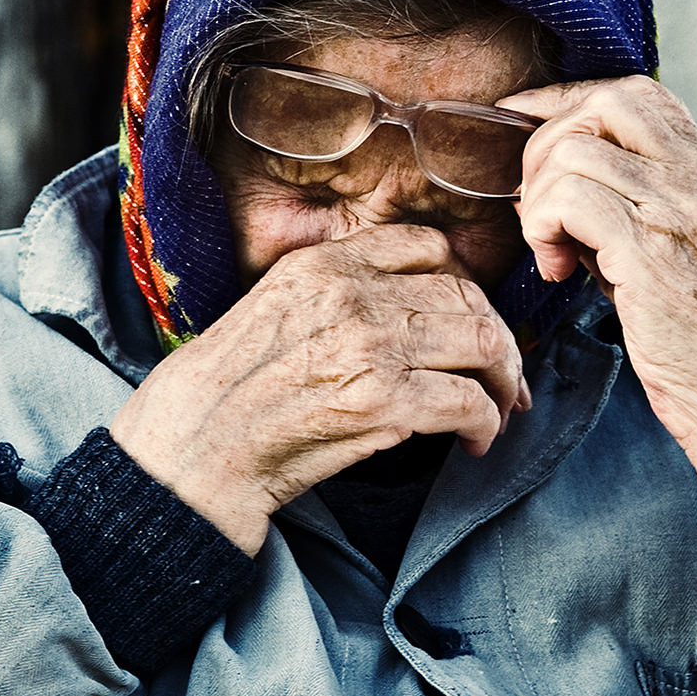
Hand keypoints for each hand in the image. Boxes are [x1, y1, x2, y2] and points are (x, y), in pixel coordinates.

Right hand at [109, 225, 530, 555]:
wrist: (193, 447)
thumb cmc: (225, 391)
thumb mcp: (272, 309)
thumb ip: (336, 298)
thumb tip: (406, 314)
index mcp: (325, 265)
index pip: (428, 248)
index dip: (463, 288)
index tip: (470, 322)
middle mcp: (354, 295)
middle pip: (468, 298)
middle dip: (498, 342)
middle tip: (502, 379)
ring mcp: (372, 346)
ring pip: (483, 344)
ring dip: (501, 384)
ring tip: (495, 412)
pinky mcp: (385, 402)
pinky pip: (469, 403)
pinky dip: (486, 424)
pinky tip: (476, 443)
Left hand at [497, 76, 696, 549]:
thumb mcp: (691, 258)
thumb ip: (645, 212)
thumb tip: (570, 187)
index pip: (638, 92)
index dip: (569, 99)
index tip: (525, 121)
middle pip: (603, 102)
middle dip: (548, 142)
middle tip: (539, 206)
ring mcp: (682, 210)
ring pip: (574, 150)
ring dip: (540, 199)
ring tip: (552, 252)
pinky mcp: (651, 251)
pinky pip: (567, 199)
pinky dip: (542, 229)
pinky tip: (556, 272)